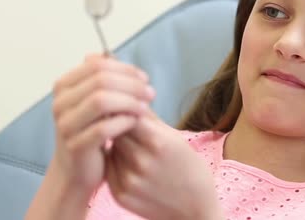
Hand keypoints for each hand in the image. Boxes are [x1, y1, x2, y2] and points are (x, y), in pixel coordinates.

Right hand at [49, 54, 154, 194]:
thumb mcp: (95, 102)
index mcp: (64, 86)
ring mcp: (65, 125)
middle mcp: (60, 103)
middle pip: (101, 81)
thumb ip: (102, 79)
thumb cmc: (90, 132)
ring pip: (101, 101)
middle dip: (131, 85)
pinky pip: (104, 128)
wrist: (76, 171)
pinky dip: (124, 122)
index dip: (125, 69)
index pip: (97, 65)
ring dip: (130, 102)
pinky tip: (136, 122)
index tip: (144, 79)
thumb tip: (110, 54)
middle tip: (150, 93)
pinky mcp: (76, 146)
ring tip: (146, 107)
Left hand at [106, 117, 223, 219]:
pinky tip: (130, 163)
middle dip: (121, 124)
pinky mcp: (120, 195)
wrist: (195, 209)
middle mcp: (141, 162)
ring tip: (133, 146)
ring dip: (117, 143)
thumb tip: (130, 95)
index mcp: (159, 143)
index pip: (129, 113)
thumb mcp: (176, 138)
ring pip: (111, 148)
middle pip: (117, 130)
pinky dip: (116, 162)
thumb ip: (150, 119)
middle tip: (127, 124)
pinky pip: (109, 168)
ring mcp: (129, 180)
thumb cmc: (188, 168)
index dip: (128, 109)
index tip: (130, 107)